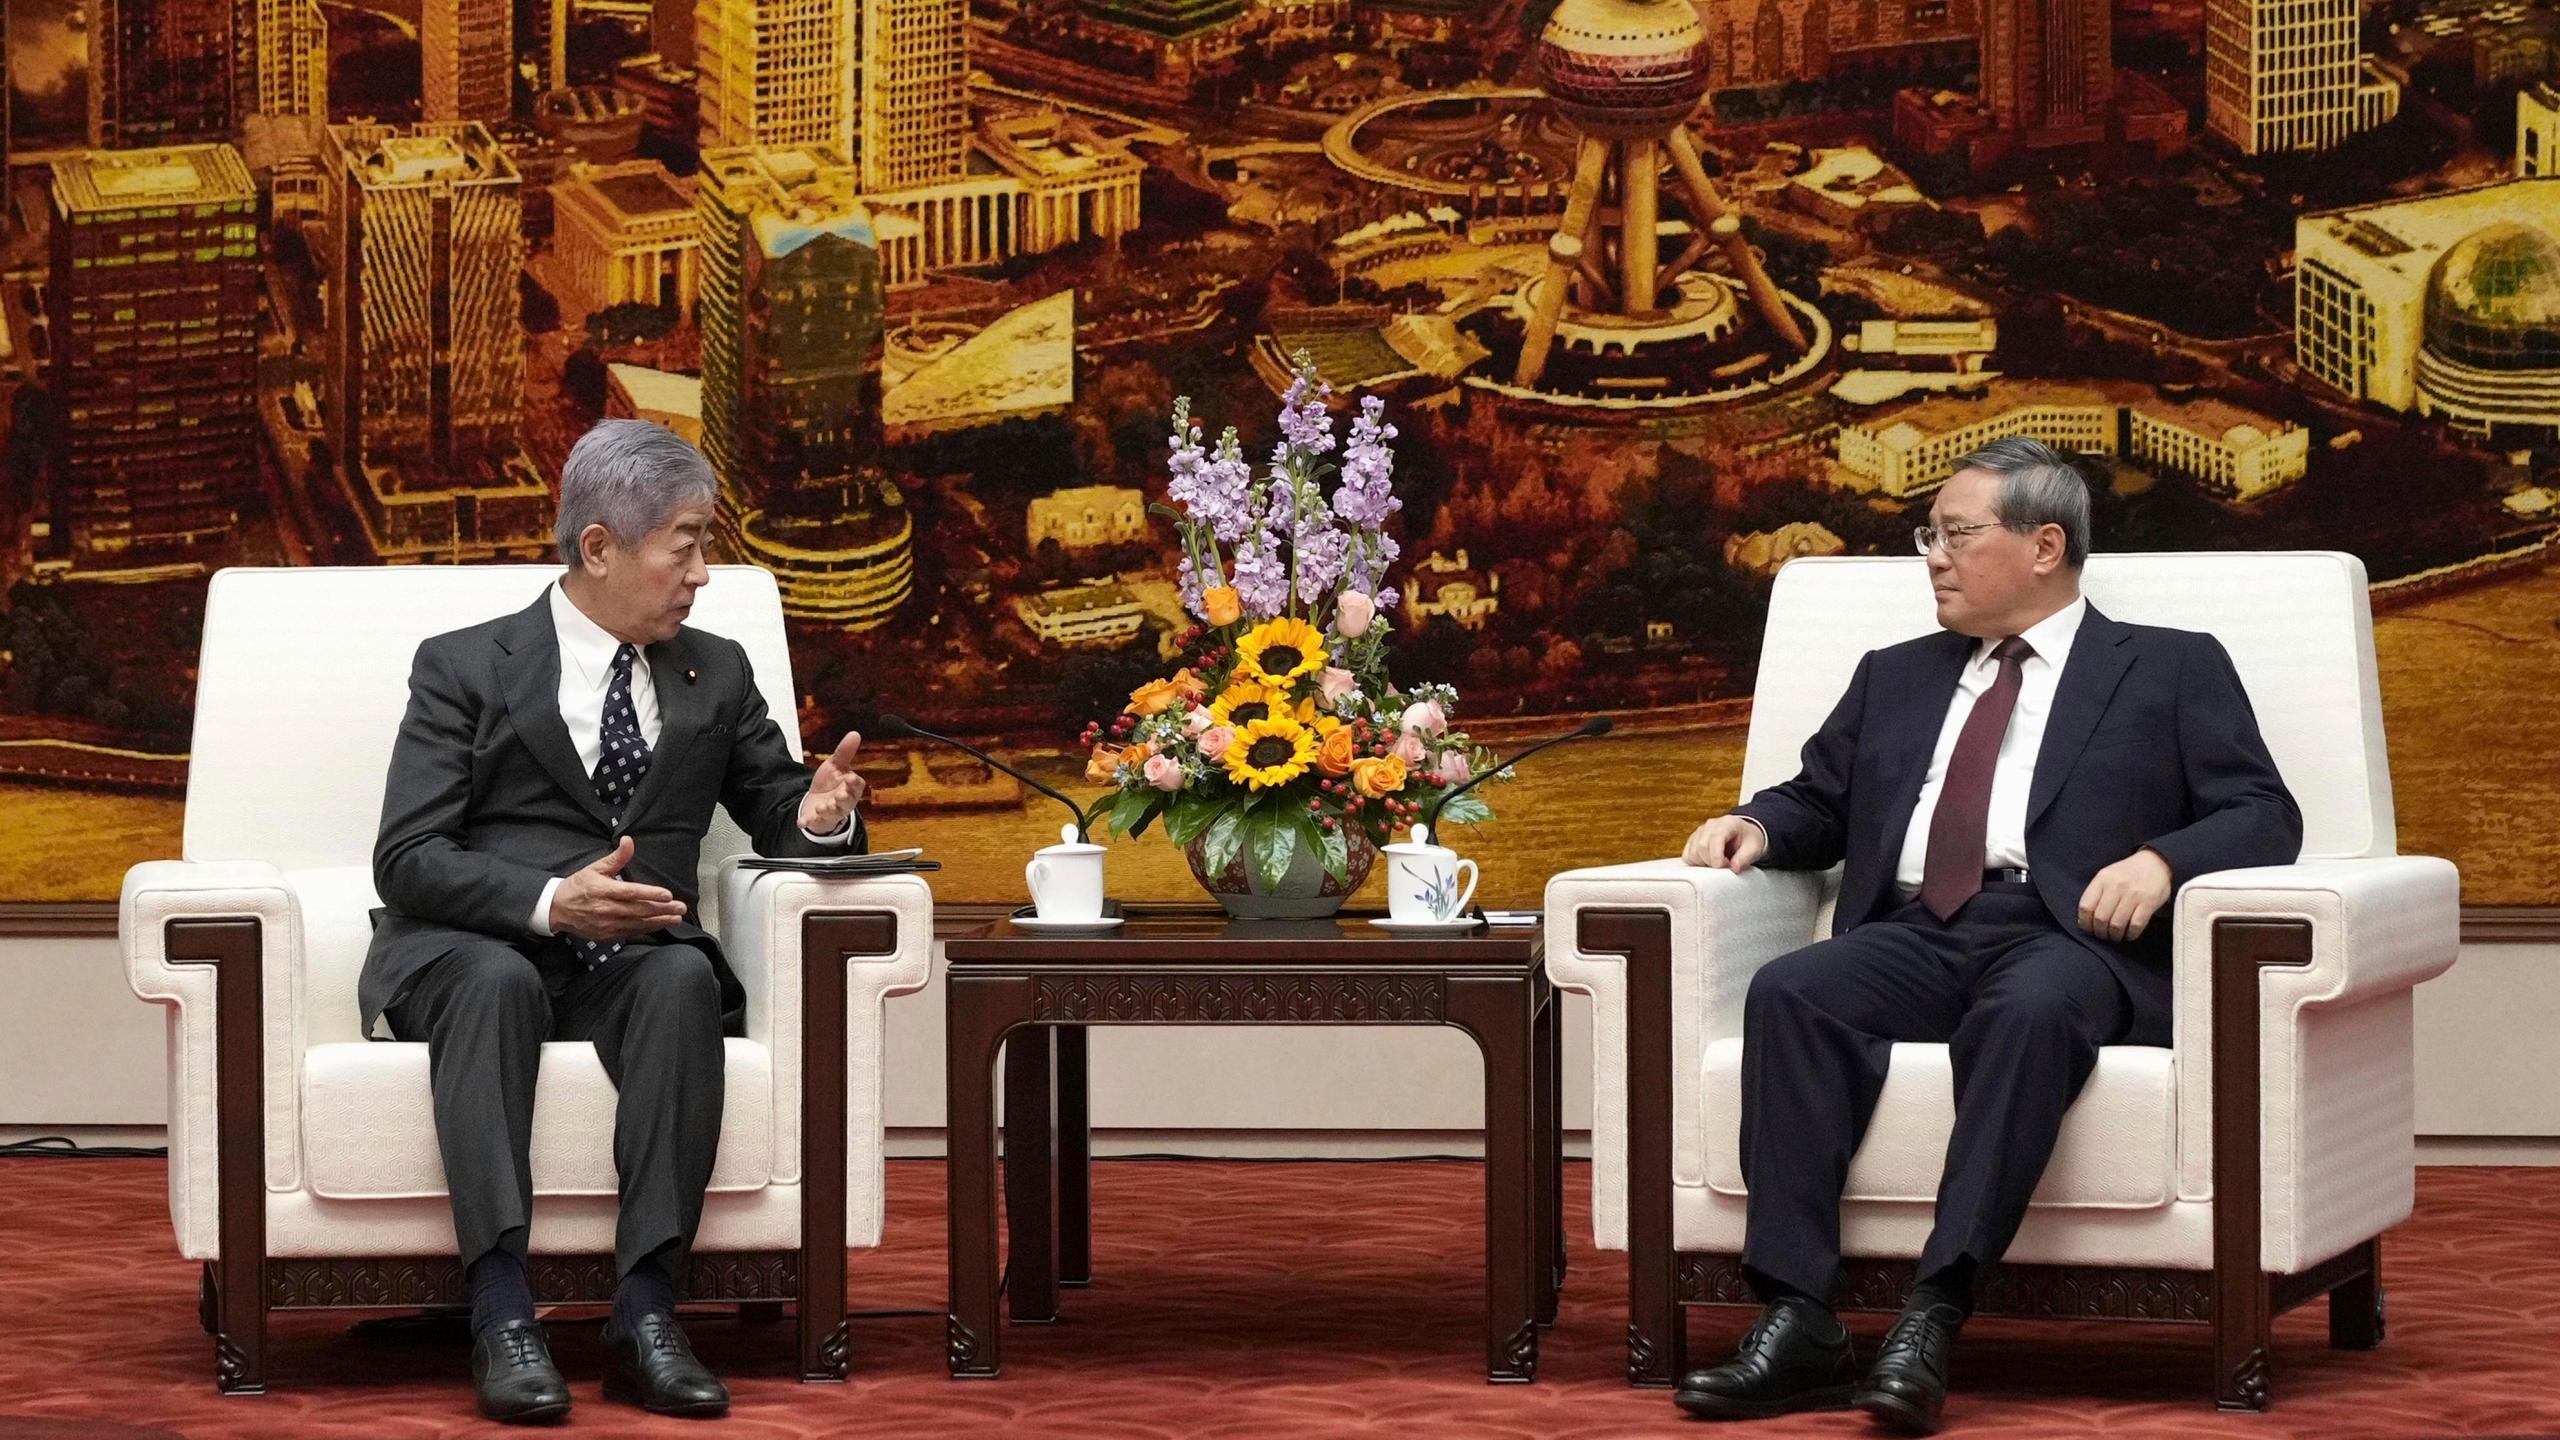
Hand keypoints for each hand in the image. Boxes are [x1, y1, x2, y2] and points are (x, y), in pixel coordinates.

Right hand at [549, 837, 687, 941]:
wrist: (556, 908)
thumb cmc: (578, 886)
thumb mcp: (596, 868)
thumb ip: (617, 857)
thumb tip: (629, 840)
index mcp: (603, 890)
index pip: (631, 893)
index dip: (651, 894)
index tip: (668, 895)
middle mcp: (605, 909)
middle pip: (639, 910)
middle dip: (662, 909)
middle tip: (681, 908)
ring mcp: (606, 924)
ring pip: (637, 923)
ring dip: (659, 921)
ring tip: (676, 919)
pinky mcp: (606, 935)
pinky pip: (630, 932)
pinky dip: (646, 929)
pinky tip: (659, 925)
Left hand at [798, 730, 867, 835]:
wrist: (818, 800)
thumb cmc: (830, 783)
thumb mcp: (836, 766)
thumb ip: (844, 752)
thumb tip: (855, 734)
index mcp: (850, 788)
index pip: (857, 786)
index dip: (854, 783)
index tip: (850, 778)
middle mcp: (843, 802)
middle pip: (847, 802)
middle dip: (843, 799)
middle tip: (838, 796)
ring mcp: (831, 812)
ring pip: (833, 813)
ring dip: (828, 810)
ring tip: (822, 807)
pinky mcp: (817, 819)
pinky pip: (814, 822)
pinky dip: (808, 822)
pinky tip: (801, 822)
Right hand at [1681, 814, 1766, 870]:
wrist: (1744, 833)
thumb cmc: (1749, 839)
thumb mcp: (1754, 848)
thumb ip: (1744, 858)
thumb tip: (1734, 868)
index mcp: (1727, 823)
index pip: (1715, 838)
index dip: (1716, 855)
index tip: (1723, 866)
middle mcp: (1710, 825)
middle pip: (1701, 847)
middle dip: (1712, 862)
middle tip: (1726, 866)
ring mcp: (1699, 832)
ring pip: (1692, 853)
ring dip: (1704, 864)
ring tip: (1718, 863)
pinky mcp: (1693, 840)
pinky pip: (1687, 855)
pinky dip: (1696, 863)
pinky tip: (1708, 862)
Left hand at [2077, 848, 2173, 941]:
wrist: (2156, 862)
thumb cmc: (2128, 873)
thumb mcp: (2108, 876)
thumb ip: (2096, 893)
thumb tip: (2084, 920)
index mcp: (2102, 879)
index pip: (2086, 906)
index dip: (2085, 923)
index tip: (2088, 929)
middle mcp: (2116, 886)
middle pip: (2100, 918)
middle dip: (2100, 932)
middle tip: (2103, 935)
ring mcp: (2133, 894)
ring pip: (2117, 924)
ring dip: (2114, 936)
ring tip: (2115, 936)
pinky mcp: (2149, 902)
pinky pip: (2136, 925)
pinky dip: (2131, 934)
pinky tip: (2129, 934)